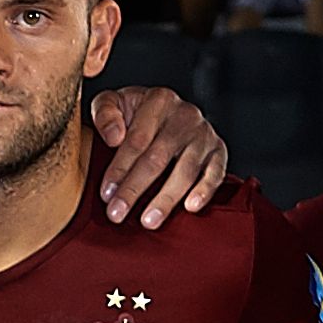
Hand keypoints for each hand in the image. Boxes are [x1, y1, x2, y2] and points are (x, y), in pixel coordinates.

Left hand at [89, 85, 230, 226]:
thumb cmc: (136, 112)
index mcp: (158, 100)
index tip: (106, 193)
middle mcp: (185, 115)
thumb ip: (105, 113)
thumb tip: (114, 137)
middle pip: (158, 158)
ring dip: (166, 199)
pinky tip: (190, 207)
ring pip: (185, 170)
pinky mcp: (218, 150)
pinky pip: (216, 172)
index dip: (120, 169)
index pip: (136, 140)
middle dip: (135, 189)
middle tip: (117, 213)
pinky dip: (204, 190)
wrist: (167, 109)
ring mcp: (204, 134)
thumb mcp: (114, 102)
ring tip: (148, 221)